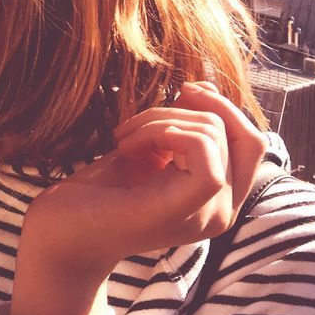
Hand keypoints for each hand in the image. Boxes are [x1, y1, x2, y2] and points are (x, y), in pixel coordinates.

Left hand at [10, 82, 267, 314]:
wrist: (63, 228)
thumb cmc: (101, 190)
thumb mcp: (150, 147)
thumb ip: (182, 124)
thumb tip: (206, 86)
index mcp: (218, 199)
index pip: (252, 142)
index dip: (223, 107)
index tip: (183, 91)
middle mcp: (223, 211)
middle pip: (243, 135)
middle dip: (188, 109)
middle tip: (137, 124)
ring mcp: (210, 214)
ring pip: (212, 132)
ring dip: (156, 120)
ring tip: (124, 140)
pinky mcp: (190, 207)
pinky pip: (202, 148)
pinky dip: (161, 131)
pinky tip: (128, 147)